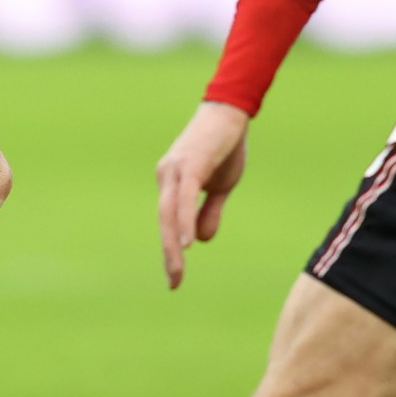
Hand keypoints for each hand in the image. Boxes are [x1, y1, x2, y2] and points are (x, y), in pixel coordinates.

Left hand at [157, 101, 250, 288]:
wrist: (232, 113)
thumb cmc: (225, 147)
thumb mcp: (220, 186)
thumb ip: (208, 211)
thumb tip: (200, 240)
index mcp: (171, 182)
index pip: (167, 222)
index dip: (171, 249)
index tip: (175, 277)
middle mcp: (167, 176)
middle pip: (163, 221)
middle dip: (169, 254)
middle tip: (174, 283)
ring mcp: (175, 169)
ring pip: (169, 213)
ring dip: (173, 243)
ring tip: (176, 270)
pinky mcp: (190, 163)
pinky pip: (184, 197)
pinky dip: (184, 220)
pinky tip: (187, 241)